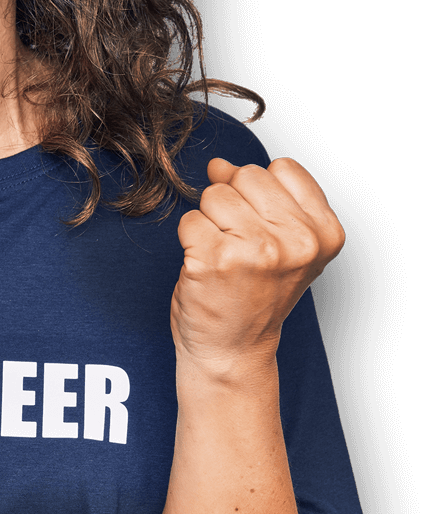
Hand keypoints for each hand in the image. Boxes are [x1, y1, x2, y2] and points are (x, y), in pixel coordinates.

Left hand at [170, 157, 344, 379]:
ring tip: (225, 257)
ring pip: (214, 193)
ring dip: (210, 221)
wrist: (233, 350)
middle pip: (245, 174)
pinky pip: (189, 219)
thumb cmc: (254, 292)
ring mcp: (258, 251)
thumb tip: (219, 164)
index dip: (261, 191)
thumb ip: (261, 195)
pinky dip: (189, 239)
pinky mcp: (217, 259)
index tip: (263, 226)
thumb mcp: (282, 242)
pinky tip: (206, 266)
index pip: (282, 167)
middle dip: (233, 202)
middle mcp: (297, 242)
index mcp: (323, 233)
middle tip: (240, 245)